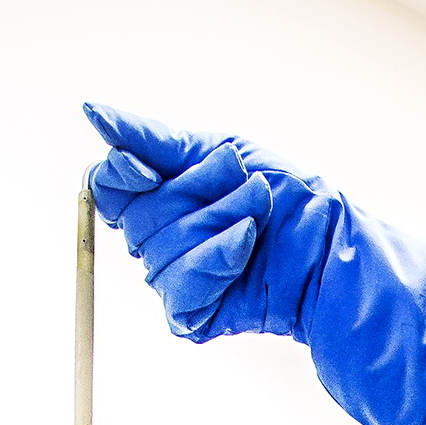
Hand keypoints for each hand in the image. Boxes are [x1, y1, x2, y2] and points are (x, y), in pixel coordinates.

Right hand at [83, 103, 425, 424]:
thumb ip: (152, 138)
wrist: (334, 244)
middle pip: (138, 218)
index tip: (148, 168)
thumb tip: (91, 111)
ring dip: (219, 227)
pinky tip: (246, 254)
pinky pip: (178, 290)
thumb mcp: (222, 150)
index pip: (108, 186)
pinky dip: (217, 265)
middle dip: (199, 196)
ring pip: (159, 254)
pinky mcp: (192, 313)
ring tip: (258, 222)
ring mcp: (174, 277)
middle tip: (249, 190)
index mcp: (160, 196)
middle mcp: (159, 239)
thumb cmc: (288, 196)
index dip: (123, 176)